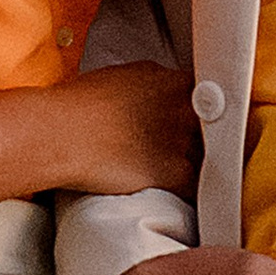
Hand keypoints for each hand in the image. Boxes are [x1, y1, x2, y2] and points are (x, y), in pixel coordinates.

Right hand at [35, 62, 201, 198]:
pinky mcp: (174, 172)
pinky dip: (194, 195)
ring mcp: (181, 139)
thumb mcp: (119, 76)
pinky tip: (187, 198)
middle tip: (194, 150)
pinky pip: (197, 187)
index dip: (204, 110)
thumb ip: (149, 84)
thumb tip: (155, 92)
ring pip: (209, 156)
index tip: (199, 122)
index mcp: (170, 79)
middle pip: (215, 124)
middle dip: (207, 137)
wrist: (59, 133)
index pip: (207, 93)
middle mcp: (183, 106)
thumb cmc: (75, 105)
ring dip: (203, 166)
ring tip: (191, 176)